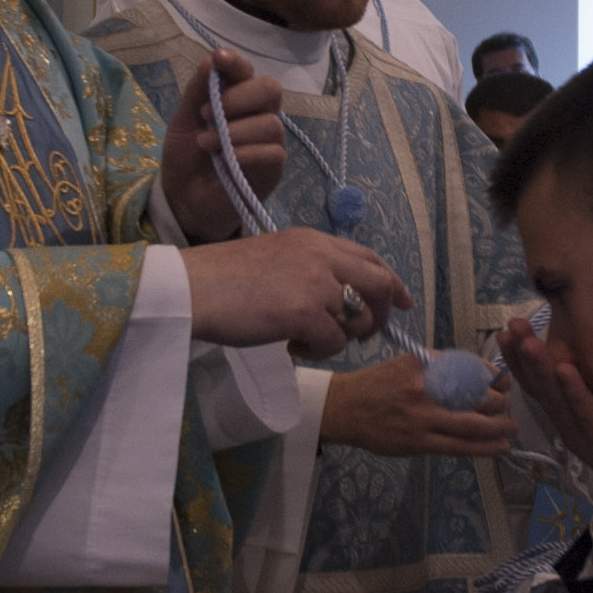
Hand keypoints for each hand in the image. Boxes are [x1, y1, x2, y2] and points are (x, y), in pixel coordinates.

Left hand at [161, 49, 285, 242]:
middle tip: (209, 112)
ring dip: (235, 132)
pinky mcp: (273, 168)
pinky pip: (272, 152)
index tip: (219, 59)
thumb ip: (197, 92)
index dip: (236, 62)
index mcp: (236, 98)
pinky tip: (225, 161)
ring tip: (206, 144)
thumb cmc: (185, 157)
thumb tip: (211, 59)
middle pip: (270, 89)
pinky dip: (246, 153)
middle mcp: (258, 114)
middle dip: (240, 97)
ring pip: (270, 123)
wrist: (184, 200)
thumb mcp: (182, 121)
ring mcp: (268, 141)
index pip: (246, 71)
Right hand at [182, 229, 406, 360]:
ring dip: (343, 338)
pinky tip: (294, 348)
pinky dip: (320, 352)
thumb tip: (340, 296)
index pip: (370, 258)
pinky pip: (335, 342)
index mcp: (314, 241)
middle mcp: (321, 256)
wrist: (190, 288)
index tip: (402, 302)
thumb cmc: (223, 277)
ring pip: (359, 318)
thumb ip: (310, 269)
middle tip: (364, 334)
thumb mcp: (276, 257)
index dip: (391, 283)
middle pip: (379, 285)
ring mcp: (314, 283)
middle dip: (381, 315)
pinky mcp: (302, 313)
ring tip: (310, 340)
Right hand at [321, 352, 515, 458]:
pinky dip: (482, 448)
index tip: (502, 382)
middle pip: (475, 397)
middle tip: (507, 405)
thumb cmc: (377, 383)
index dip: (492, 377)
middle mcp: (426, 392)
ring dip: (498, 428)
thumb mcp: (407, 362)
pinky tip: (499, 448)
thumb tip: (475, 372)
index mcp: (424, 368)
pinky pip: (457, 447)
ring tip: (512, 429)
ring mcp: (423, 420)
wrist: (344, 408)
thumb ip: (438, 365)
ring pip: (471, 425)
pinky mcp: (418, 443)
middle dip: (499, 402)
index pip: (469, 370)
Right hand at [498, 317, 592, 544]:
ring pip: (557, 400)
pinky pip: (589, 417)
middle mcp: (573, 429)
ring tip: (526, 340)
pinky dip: (576, 393)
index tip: (509, 327)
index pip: (542, 386)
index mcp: (575, 419)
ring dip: (540, 368)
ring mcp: (586, 441)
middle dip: (523, 356)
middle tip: (509, 325)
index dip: (523, 359)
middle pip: (541, 389)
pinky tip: (565, 369)